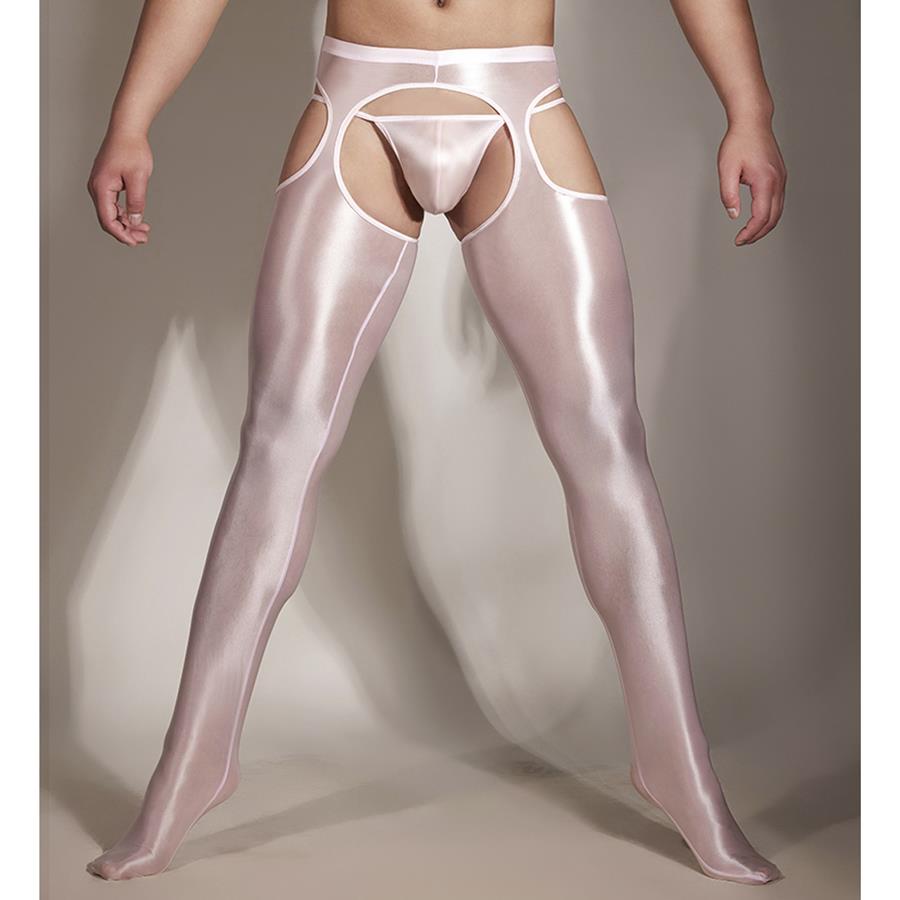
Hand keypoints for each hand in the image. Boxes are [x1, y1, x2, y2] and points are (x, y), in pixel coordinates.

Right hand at [87, 129, 153, 246]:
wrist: (127, 130)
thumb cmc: (132, 149)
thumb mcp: (138, 178)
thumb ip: (136, 202)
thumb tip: (135, 221)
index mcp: (101, 187)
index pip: (107, 220)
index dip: (121, 234)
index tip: (135, 242)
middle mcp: (96, 188)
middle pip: (108, 219)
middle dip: (126, 232)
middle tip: (144, 239)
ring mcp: (100, 186)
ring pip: (111, 213)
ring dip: (127, 224)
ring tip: (144, 232)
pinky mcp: (106, 183)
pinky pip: (113, 205)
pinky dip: (125, 214)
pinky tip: (138, 219)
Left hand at [717, 121, 786, 245]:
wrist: (752, 122)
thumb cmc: (738, 142)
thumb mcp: (726, 169)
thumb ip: (728, 195)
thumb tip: (733, 215)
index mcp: (765, 181)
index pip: (761, 217)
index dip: (750, 233)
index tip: (738, 240)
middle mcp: (778, 181)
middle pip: (773, 218)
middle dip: (758, 234)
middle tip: (742, 241)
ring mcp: (781, 178)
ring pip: (778, 211)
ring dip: (764, 226)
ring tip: (749, 234)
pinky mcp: (780, 176)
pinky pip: (778, 202)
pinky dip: (769, 214)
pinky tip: (757, 218)